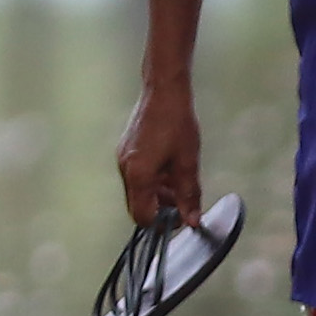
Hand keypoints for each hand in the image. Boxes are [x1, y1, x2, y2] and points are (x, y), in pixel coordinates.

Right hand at [115, 79, 203, 226]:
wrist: (164, 92)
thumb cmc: (177, 124)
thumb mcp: (188, 163)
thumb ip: (189, 194)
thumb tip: (192, 221)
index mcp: (138, 176)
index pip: (142, 216)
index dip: (161, 223)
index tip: (180, 218)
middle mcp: (125, 170)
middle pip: (138, 205)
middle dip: (161, 207)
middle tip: (184, 201)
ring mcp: (123, 159)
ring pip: (139, 190)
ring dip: (158, 193)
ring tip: (181, 182)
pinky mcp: (125, 151)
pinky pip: (137, 175)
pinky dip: (153, 179)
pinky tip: (171, 168)